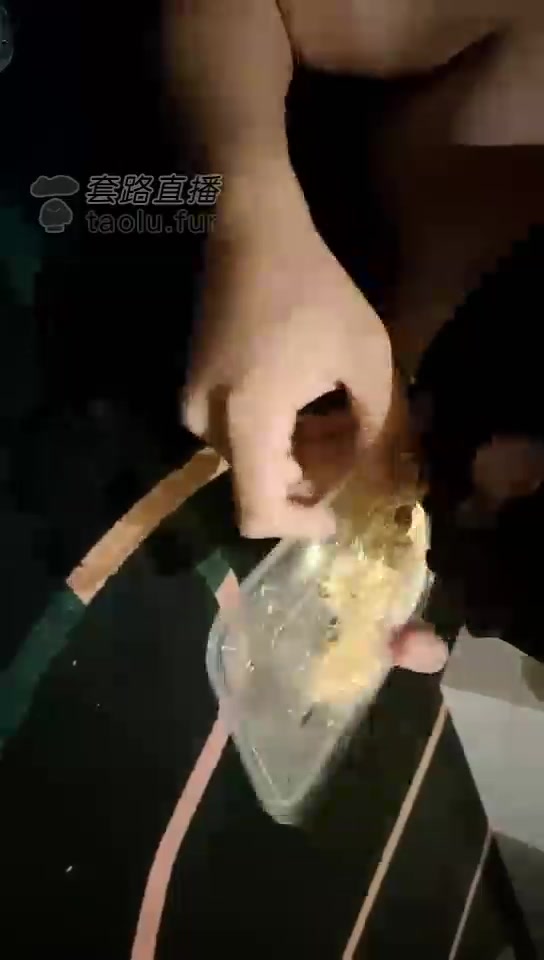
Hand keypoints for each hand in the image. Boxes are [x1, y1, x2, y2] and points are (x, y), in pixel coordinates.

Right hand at [184, 165, 403, 538]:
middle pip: (263, 486)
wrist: (251, 231)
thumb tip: (380, 478)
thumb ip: (378, 429)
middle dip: (313, 479)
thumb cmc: (314, 290)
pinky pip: (240, 434)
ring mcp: (195, 407)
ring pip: (254, 461)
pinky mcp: (196, 390)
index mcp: (247, 423)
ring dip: (299, 452)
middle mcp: (210, 424)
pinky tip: (310, 401)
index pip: (258, 514)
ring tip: (340, 414)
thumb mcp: (366, 360)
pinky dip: (278, 433)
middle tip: (355, 446)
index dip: (300, 528)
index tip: (337, 517)